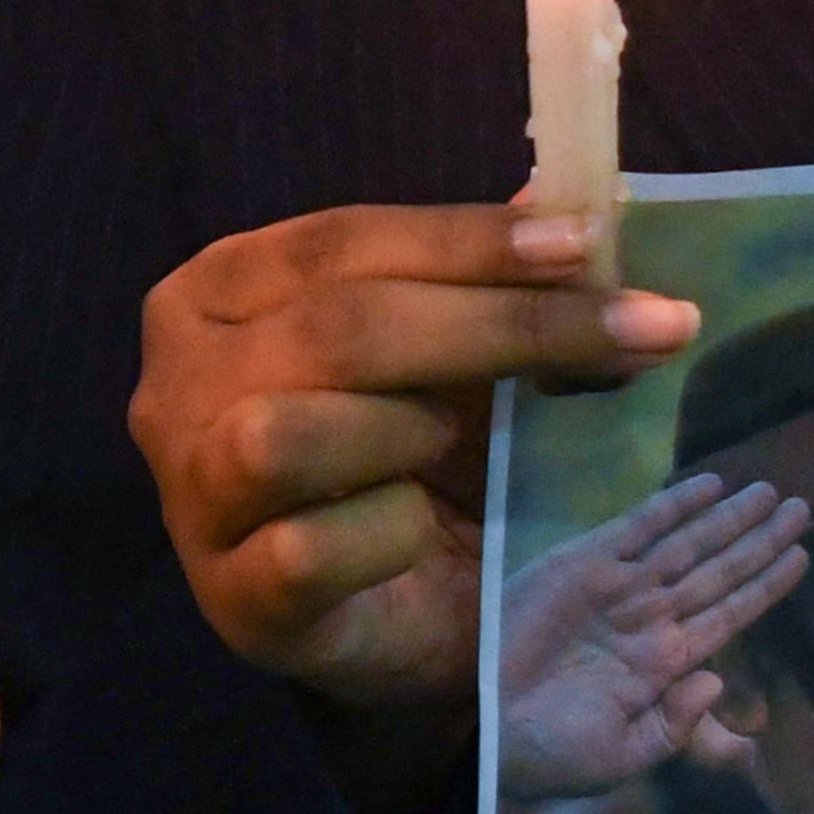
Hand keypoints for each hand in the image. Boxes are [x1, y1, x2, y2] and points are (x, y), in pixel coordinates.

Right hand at [132, 204, 698, 710]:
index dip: (464, 241)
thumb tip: (566, 199)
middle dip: (497, 326)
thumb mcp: (458, 353)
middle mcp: (176, 386)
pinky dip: (386, 534)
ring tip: (454, 445)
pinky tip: (420, 535)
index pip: (336, 244)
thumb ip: (491, 281)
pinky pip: (306, 550)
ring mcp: (191, 498)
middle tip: (637, 331)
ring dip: (403, 430)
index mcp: (217, 294)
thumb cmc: (423, 461)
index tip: (585, 243)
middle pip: (333, 330)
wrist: (411, 615)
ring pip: (283, 434)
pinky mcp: (231, 599)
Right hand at [497, 470, 804, 801]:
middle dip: (759, 541)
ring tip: (771, 493)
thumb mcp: (625, 756)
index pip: (730, 615)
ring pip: (688, 545)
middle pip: (719, 572)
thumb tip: (718, 680)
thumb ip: (677, 725)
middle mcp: (650, 619)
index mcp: (666, 665)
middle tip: (802, 508)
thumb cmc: (549, 752)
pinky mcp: (581, 564)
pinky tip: (710, 485)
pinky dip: (672, 506)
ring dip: (729, 518)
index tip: (801, 555)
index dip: (767, 585)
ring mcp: (617, 589)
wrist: (482, 728)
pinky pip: (637, 528)